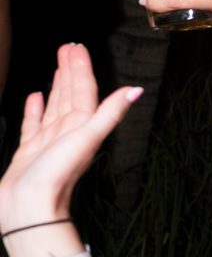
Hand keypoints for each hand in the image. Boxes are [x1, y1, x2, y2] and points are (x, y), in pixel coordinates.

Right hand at [0, 45, 141, 223]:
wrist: (30, 209)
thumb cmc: (58, 175)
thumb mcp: (87, 138)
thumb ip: (110, 114)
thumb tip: (136, 90)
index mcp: (83, 127)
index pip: (85, 90)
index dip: (82, 68)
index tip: (77, 47)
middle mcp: (68, 133)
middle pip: (71, 94)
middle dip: (70, 70)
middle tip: (67, 47)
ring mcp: (48, 142)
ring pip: (55, 106)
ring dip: (57, 86)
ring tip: (57, 66)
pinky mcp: (29, 152)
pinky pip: (34, 125)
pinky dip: (35, 110)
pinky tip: (35, 96)